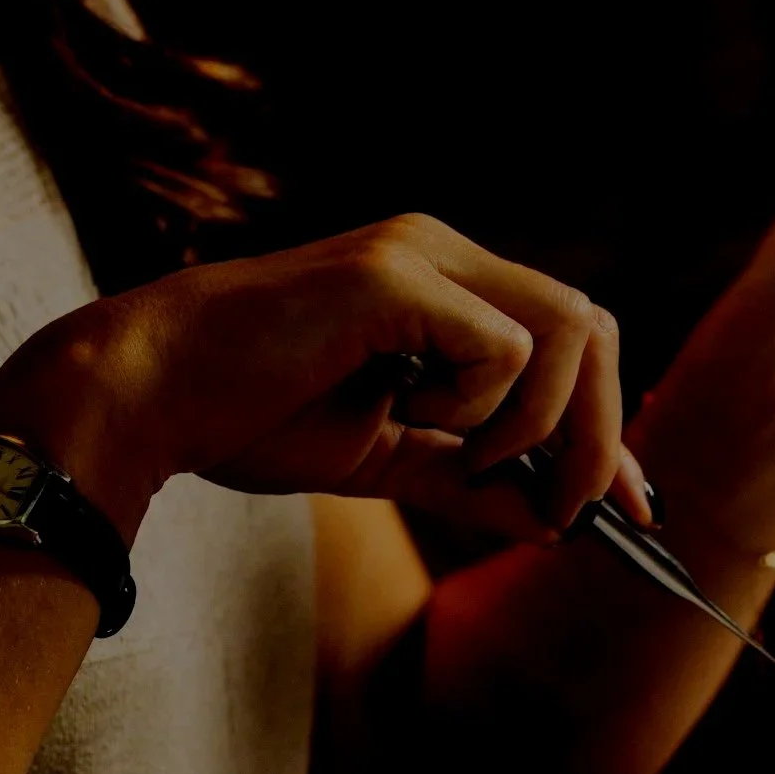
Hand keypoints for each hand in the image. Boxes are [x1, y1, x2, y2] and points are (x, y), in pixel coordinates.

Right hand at [0, 214, 654, 539]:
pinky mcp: (393, 277)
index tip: (631, 505)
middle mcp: (444, 251)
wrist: (142, 398)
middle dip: (598, 432)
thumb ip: (471, 481)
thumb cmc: (248, 416)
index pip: (571, 338)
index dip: (611, 425)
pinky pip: (501, 349)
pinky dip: (474, 406)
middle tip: (565, 508)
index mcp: (447, 283)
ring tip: (456, 452)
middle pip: (591, 326)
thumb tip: (555, 522)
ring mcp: (421, 253)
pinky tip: (402, 412)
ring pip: (564, 331)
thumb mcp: (387, 460)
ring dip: (534, 422)